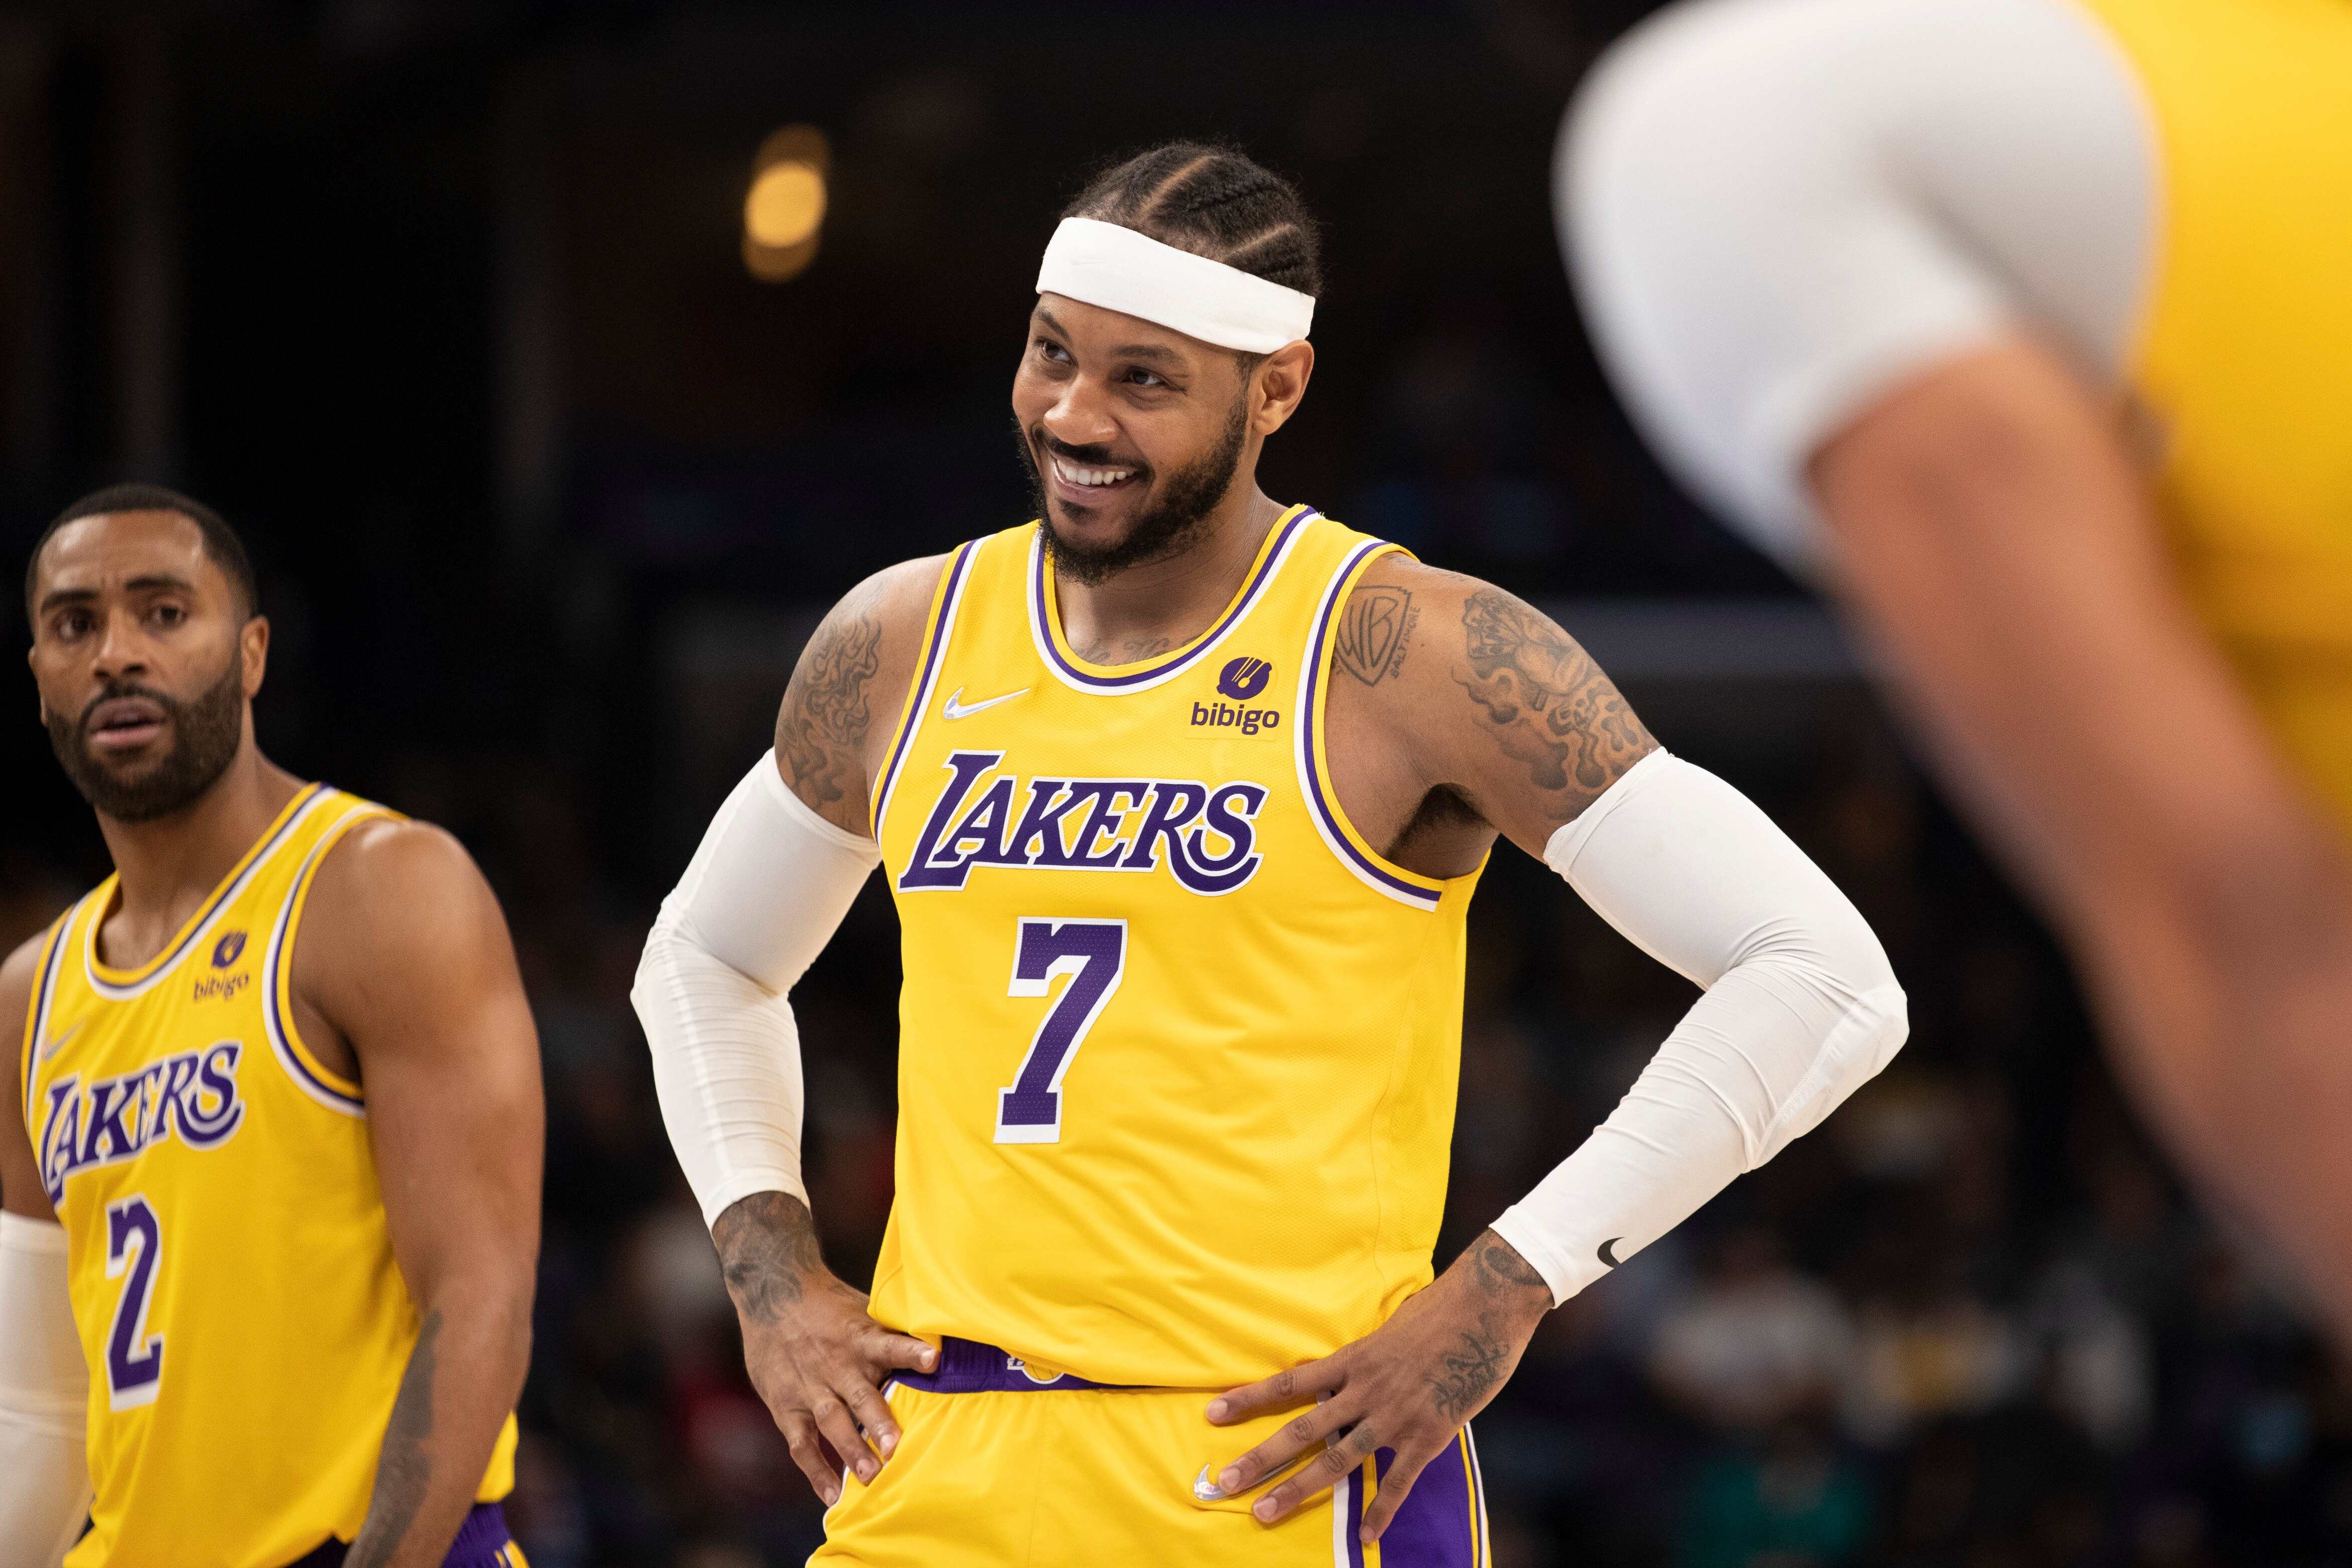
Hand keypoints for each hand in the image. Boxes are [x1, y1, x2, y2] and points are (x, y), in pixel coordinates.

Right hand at [712, 1191, 937, 1504]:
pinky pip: (801, 1442)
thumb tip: (944, 1340)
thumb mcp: (862, 1309)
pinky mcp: (786, 1405)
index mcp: (860, 1338)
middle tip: (897, 1448)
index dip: (911, 1352)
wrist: (773, 1294)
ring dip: (851, 1450)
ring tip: (871, 1477)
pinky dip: (815, 1470)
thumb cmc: (830, 1305)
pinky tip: (833, 1495)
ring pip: (831, 1422)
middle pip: (860, 1395)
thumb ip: (893, 1332)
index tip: (934, 1359)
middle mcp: (837, 1365)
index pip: (889, 1344)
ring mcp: (810, 1387)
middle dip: (878, 1422)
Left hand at [1205, 1231, 1551, 1541]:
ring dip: (1298, 1489)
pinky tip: (1366, 1536)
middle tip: (1223, 1482)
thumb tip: (1353, 1371)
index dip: (1249, 1399)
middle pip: (1302, 1429)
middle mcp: (1365, 1389)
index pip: (1290, 1382)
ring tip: (1264, 1513)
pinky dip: (1382, 1510)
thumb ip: (1369, 1357)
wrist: (1486, 1305)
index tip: (1212, 1414)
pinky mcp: (1430, 1433)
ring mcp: (1395, 1413)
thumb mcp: (1392, 1328)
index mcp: (1353, 1359)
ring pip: (1337, 1458)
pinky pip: (1398, 1479)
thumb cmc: (1442, 1309)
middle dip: (1260, 1458)